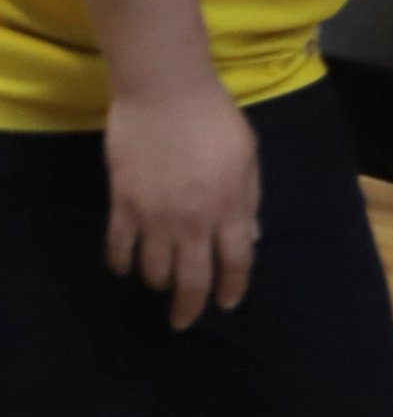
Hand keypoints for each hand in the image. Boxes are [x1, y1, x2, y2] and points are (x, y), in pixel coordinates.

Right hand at [104, 72, 258, 328]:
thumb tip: (249, 237)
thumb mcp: (249, 158)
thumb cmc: (216, 120)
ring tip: (161, 284)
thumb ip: (248, 201)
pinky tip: (125, 270)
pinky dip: (121, 264)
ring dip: (158, 282)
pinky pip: (119, 247)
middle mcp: (193, 220)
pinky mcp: (122, 204)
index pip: (235, 262)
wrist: (166, 94)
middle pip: (192, 278)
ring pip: (154, 269)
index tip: (227, 304)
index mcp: (230, 208)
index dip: (232, 287)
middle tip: (184, 322)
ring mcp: (154, 215)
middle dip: (190, 306)